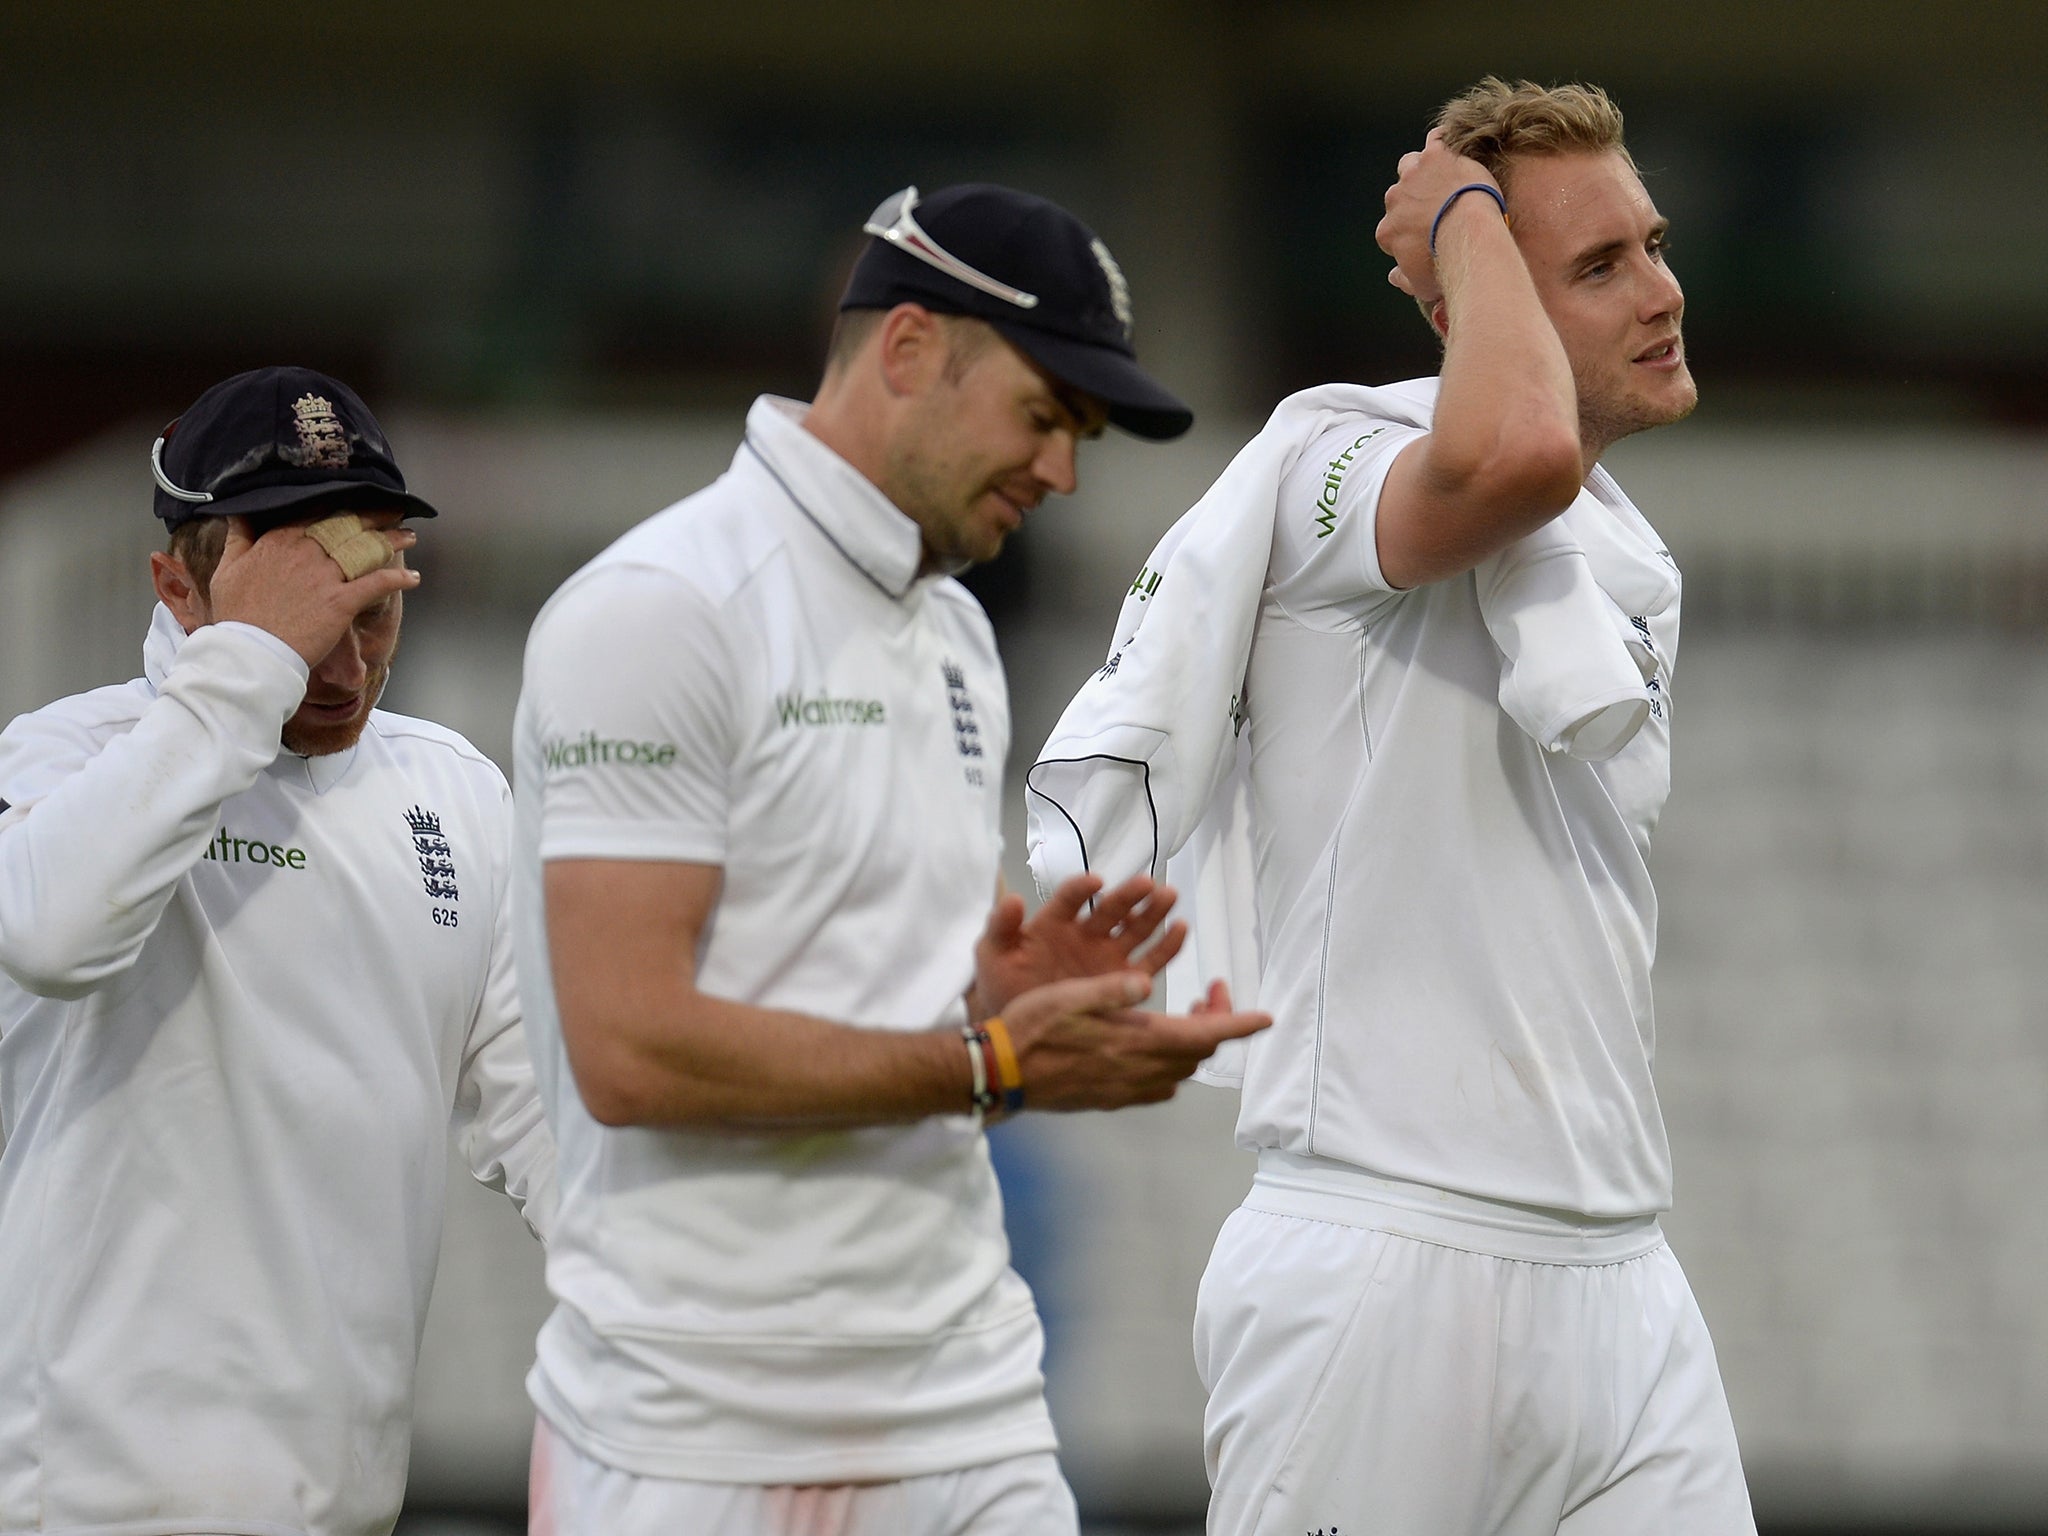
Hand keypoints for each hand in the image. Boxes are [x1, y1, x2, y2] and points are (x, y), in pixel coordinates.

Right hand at [207, 515, 419, 667]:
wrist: (251, 652)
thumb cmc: (238, 615)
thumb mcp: (228, 569)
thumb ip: (239, 537)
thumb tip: (238, 513)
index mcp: (280, 541)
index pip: (315, 513)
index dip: (338, 504)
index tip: (354, 499)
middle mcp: (306, 553)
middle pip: (346, 527)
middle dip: (373, 517)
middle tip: (394, 510)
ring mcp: (326, 576)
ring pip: (365, 550)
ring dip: (392, 542)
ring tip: (410, 537)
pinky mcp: (341, 602)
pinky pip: (377, 584)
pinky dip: (397, 579)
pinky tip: (413, 577)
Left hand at [972, 872, 1186, 1019]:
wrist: (1016, 1026)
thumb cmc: (1002, 984)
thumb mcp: (992, 955)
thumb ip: (1000, 927)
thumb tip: (1012, 900)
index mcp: (1054, 922)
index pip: (1069, 899)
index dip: (1081, 890)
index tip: (1095, 882)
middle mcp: (1085, 933)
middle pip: (1111, 909)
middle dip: (1130, 895)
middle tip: (1148, 884)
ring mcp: (1106, 955)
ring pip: (1135, 929)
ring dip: (1153, 912)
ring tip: (1169, 896)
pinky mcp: (1122, 979)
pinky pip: (1149, 961)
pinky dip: (1166, 946)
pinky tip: (1180, 929)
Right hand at [995, 969, 1269, 1112]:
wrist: (1001, 1075)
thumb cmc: (1032, 1028)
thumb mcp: (1069, 996)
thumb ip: (1112, 990)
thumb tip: (1149, 983)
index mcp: (1136, 1041)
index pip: (1204, 1034)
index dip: (1238, 1024)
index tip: (1266, 1017)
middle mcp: (1140, 1072)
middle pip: (1198, 1053)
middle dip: (1217, 1024)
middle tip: (1212, 993)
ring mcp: (1127, 1090)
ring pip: (1181, 1071)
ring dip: (1194, 1043)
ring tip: (1187, 1014)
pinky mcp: (1112, 1099)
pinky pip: (1159, 1086)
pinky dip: (1172, 1063)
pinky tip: (1154, 1046)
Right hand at [1375, 127, 1502, 305]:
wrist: (1468, 236)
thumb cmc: (1446, 265)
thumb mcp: (1422, 285)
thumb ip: (1404, 279)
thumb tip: (1393, 275)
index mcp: (1387, 231)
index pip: (1391, 228)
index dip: (1409, 230)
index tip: (1427, 234)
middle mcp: (1394, 199)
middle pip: (1400, 194)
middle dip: (1416, 200)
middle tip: (1442, 207)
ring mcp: (1414, 173)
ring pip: (1411, 164)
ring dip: (1424, 170)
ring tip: (1446, 178)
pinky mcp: (1436, 154)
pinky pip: (1436, 139)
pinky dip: (1443, 141)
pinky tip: (1456, 149)